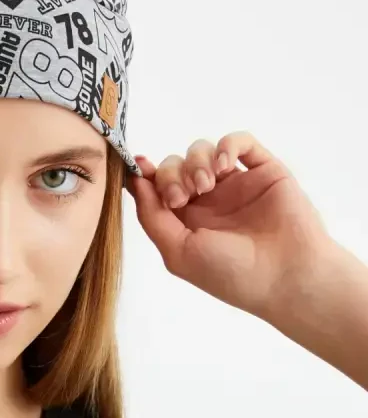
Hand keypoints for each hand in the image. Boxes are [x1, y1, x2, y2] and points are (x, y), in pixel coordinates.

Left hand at [123, 132, 332, 316]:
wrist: (284, 275)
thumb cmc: (230, 273)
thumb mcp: (178, 252)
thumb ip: (152, 217)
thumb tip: (134, 182)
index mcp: (186, 221)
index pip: (158, 187)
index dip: (147, 174)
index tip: (140, 167)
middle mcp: (209, 201)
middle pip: (176, 165)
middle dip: (172, 174)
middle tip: (182, 197)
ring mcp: (236, 184)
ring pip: (203, 150)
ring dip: (197, 162)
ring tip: (207, 186)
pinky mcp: (263, 170)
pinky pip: (239, 141)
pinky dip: (227, 146)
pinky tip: (224, 166)